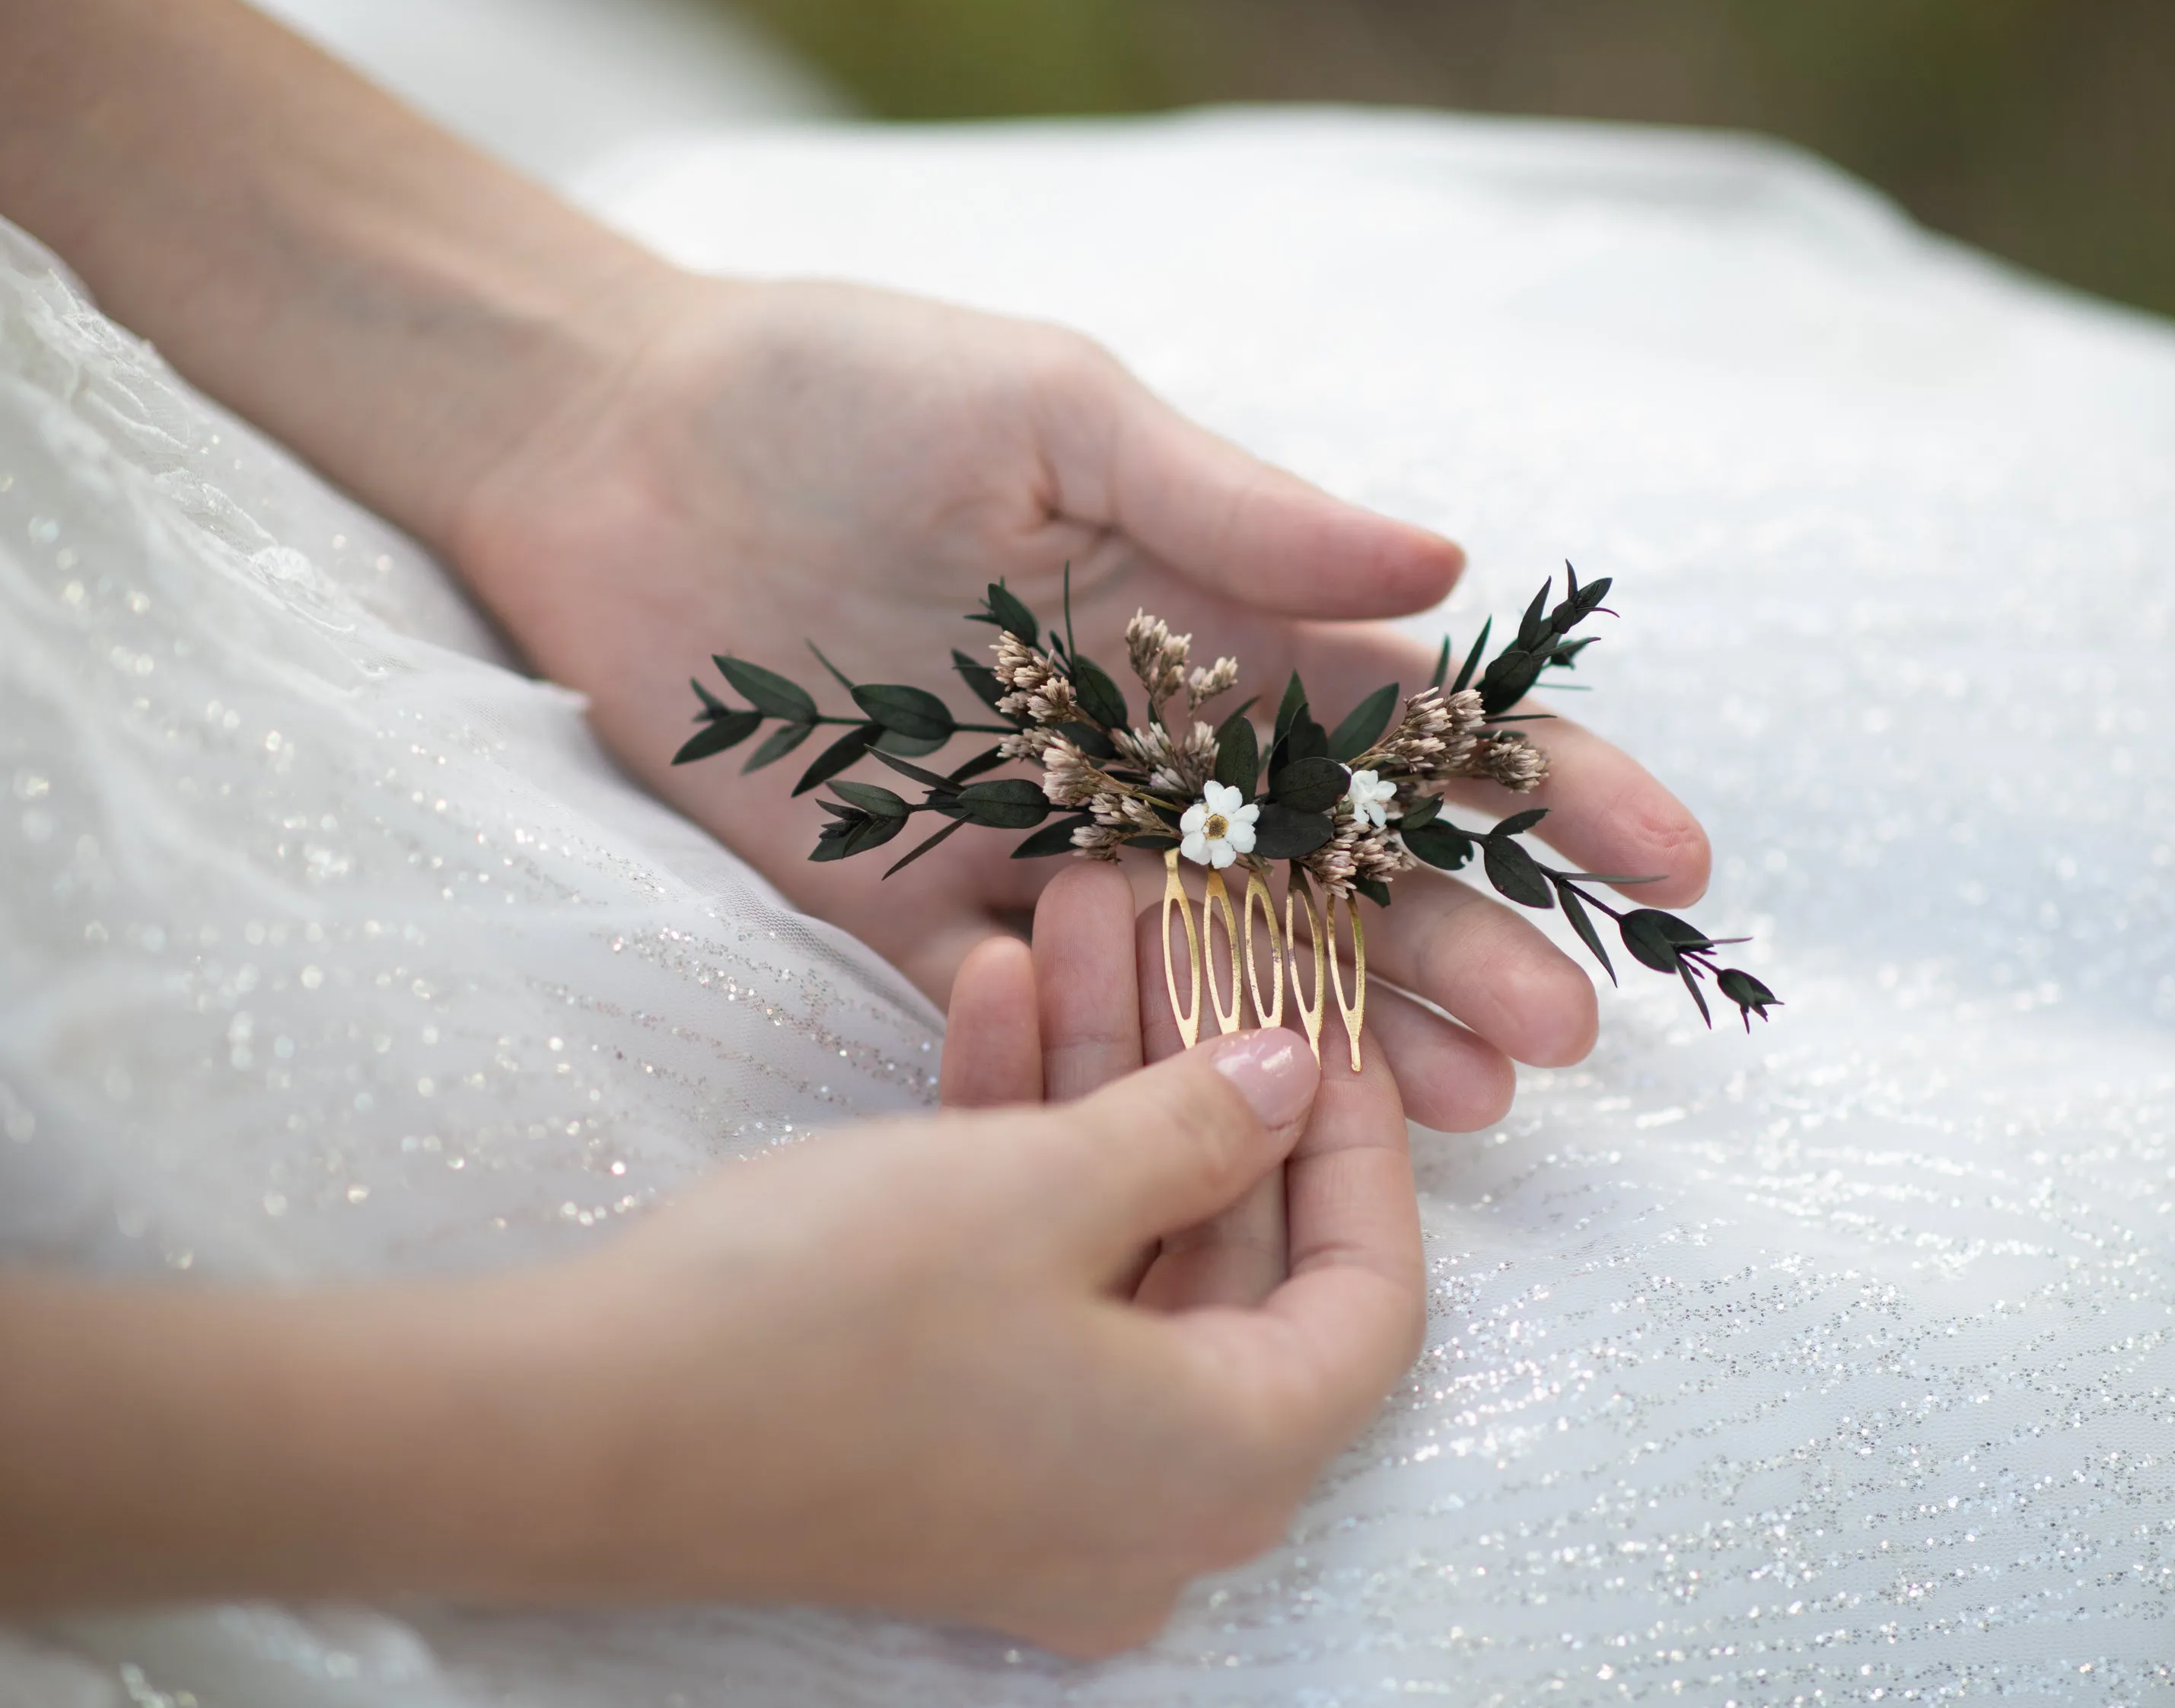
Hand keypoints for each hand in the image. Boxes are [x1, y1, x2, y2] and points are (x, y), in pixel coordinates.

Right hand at [0, 871, 1419, 1649]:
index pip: (1367, 1299)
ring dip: (1096, 1076)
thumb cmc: (833, 1317)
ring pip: (1119, 1249)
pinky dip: (1015, 1149)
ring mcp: (1045, 1486)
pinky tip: (987, 988)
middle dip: (1199, 1067)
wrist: (568, 1430)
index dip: (1360, 1141)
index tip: (1326, 1009)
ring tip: (1082, 909)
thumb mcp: (1043, 1189)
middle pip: (1231, 1256)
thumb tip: (1293, 1085)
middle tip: (1187, 918)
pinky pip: (1028, 1285)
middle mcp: (1158, 1505)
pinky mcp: (945, 1445)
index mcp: (1230, 1467)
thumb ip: (1198, 1128)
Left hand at [449, 277, 1711, 1131]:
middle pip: (1345, 870)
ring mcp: (1045, 841)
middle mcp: (1152, 750)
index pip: (1413, 720)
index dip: (1547, 786)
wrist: (612, 450)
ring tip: (1471, 1104)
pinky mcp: (918, 909)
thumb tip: (1443, 557)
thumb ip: (1240, 510)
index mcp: (1211, 624)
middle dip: (1466, 943)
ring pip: (1226, 963)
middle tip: (1565, 1031)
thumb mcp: (1060, 412)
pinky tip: (1235, 1119)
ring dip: (1349, 1031)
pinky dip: (1133, 1064)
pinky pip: (1044, 1009)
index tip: (1666, 858)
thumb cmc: (844, 391)